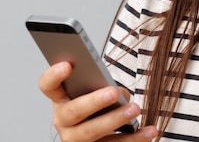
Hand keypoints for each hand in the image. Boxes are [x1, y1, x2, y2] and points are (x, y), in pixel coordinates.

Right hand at [38, 62, 157, 141]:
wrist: (103, 134)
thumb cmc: (101, 105)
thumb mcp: (98, 91)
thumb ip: (104, 86)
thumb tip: (120, 93)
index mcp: (61, 99)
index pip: (48, 86)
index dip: (54, 75)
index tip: (68, 64)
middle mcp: (64, 121)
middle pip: (73, 112)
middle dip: (94, 101)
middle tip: (114, 92)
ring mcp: (76, 139)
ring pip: (91, 132)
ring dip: (115, 120)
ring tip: (135, 109)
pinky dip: (135, 138)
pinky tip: (150, 130)